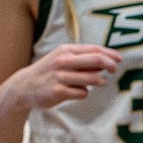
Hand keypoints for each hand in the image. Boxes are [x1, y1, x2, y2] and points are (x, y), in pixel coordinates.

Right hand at [4, 43, 119, 109]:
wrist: (24, 86)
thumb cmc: (49, 71)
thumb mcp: (63, 59)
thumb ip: (83, 60)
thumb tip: (106, 62)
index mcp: (66, 50)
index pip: (94, 49)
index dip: (109, 54)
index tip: (119, 59)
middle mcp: (63, 61)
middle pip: (96, 60)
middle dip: (110, 65)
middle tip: (115, 70)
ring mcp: (60, 76)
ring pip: (92, 78)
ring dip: (100, 81)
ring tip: (100, 82)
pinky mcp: (58, 92)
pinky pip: (82, 93)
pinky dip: (84, 92)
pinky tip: (78, 91)